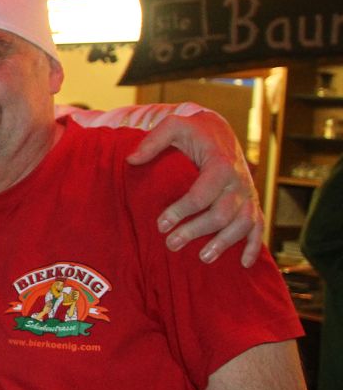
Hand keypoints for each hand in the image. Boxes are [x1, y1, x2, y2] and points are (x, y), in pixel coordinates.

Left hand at [126, 110, 263, 266]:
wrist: (220, 130)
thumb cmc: (193, 130)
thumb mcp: (173, 126)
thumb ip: (153, 141)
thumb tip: (131, 160)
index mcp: (220, 163)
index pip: (202, 194)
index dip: (181, 212)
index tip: (160, 224)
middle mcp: (239, 181)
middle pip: (222, 213)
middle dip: (196, 231)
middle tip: (171, 244)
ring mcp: (248, 193)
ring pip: (242, 224)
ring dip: (224, 243)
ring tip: (202, 258)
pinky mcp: (252, 201)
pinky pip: (259, 226)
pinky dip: (253, 245)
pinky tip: (242, 263)